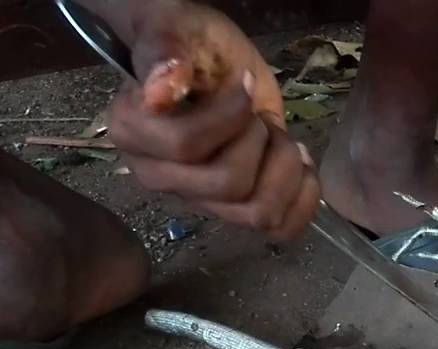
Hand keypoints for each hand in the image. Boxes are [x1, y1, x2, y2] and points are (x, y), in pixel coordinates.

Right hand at [107, 1, 318, 241]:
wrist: (208, 61)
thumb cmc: (189, 43)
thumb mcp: (177, 31)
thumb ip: (164, 55)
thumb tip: (158, 92)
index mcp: (133, 132)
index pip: (187, 145)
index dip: (230, 116)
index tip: (243, 83)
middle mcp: (159, 176)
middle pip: (229, 184)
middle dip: (260, 141)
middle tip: (258, 115)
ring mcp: (200, 200)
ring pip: (258, 213)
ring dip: (284, 167)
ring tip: (277, 136)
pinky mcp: (236, 210)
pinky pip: (281, 228)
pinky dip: (304, 197)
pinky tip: (302, 163)